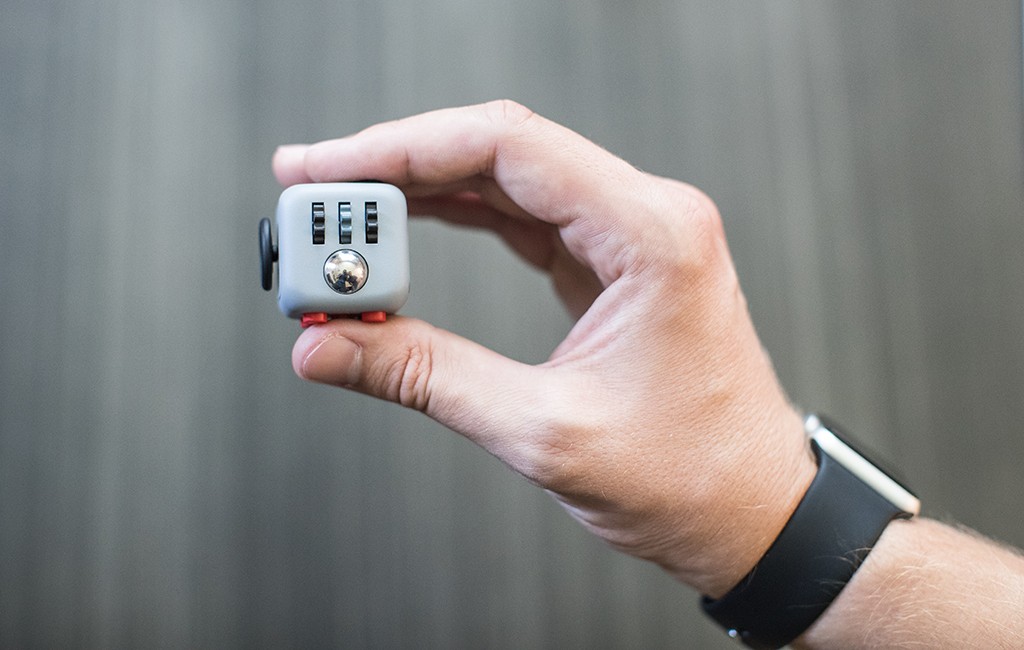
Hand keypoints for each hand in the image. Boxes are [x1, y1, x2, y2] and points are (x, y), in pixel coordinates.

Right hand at [272, 100, 816, 596]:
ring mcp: (630, 238)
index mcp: (649, 233)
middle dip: (398, 168)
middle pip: (499, 153)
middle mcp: (645, 217)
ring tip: (343, 219)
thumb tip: (328, 347)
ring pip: (506, 182)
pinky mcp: (612, 266)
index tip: (325, 168)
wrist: (753, 513)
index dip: (401, 148)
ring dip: (421, 193)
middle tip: (313, 194)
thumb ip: (426, 376)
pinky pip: (523, 220)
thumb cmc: (690, 477)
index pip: (505, 146)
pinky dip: (459, 221)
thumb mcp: (542, 429)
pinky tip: (406, 229)